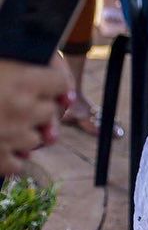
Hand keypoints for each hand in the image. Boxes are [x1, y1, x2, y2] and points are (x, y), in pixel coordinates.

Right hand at [0, 56, 72, 175]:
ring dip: (26, 134)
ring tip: (5, 125)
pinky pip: (19, 164)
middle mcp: (24, 109)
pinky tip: (0, 146)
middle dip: (38, 108)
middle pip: (51, 112)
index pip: (60, 81)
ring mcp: (12, 136)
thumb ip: (19, 65)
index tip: (45, 84)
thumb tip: (52, 84)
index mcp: (23, 79)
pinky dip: (12, 157)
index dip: (52, 82)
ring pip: (38, 139)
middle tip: (17, 105)